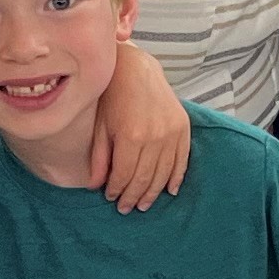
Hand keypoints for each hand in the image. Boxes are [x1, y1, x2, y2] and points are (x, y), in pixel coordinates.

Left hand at [85, 48, 192, 213]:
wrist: (136, 69)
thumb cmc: (112, 96)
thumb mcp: (100, 126)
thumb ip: (100, 158)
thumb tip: (95, 186)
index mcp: (131, 136)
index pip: (124, 175)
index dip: (117, 190)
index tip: (111, 199)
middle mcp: (154, 136)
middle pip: (144, 178)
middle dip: (133, 196)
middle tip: (126, 209)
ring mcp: (171, 133)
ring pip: (163, 173)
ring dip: (153, 192)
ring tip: (144, 204)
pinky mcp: (183, 128)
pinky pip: (182, 160)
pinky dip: (176, 178)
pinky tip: (169, 191)